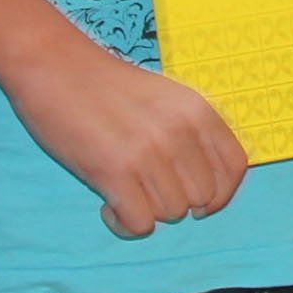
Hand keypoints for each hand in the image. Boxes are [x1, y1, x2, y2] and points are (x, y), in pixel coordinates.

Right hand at [5, 40, 247, 238]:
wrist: (57, 67)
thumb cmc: (109, 86)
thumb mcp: (167, 98)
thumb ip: (193, 132)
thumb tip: (211, 187)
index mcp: (198, 110)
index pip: (235, 167)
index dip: (221, 192)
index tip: (202, 201)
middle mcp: (180, 131)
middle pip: (202, 198)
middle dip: (177, 200)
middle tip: (148, 187)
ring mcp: (148, 152)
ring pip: (171, 213)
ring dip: (148, 210)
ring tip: (126, 191)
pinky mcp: (114, 171)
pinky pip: (139, 224)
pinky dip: (124, 223)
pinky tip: (109, 205)